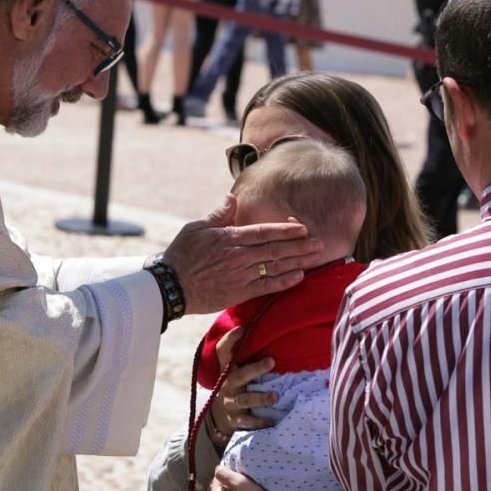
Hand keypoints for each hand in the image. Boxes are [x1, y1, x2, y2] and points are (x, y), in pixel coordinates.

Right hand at [162, 194, 323, 314]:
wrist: (171, 286)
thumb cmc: (182, 254)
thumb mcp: (196, 228)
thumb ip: (218, 214)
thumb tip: (232, 197)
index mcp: (229, 238)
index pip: (264, 232)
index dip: (286, 230)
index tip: (303, 227)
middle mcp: (239, 257)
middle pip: (275, 249)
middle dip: (300, 245)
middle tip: (320, 242)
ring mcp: (241, 276)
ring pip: (275, 267)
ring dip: (298, 261)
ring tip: (316, 257)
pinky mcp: (239, 293)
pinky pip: (266, 286)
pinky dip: (284, 282)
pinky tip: (299, 276)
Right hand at [209, 327, 277, 440]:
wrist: (219, 417)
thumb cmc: (235, 386)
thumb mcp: (235, 371)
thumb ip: (246, 357)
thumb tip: (271, 332)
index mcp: (227, 370)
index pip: (223, 351)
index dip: (230, 340)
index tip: (241, 329)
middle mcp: (227, 384)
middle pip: (239, 376)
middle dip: (255, 369)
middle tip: (271, 361)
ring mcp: (231, 402)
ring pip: (245, 399)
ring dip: (260, 398)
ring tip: (275, 396)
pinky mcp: (237, 419)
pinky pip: (249, 421)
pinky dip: (261, 421)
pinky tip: (274, 420)